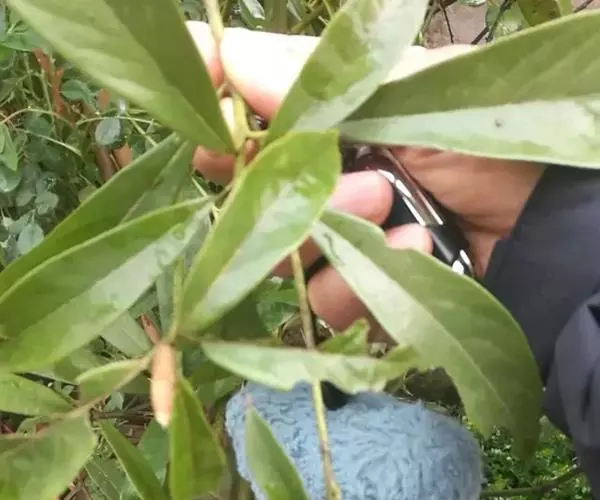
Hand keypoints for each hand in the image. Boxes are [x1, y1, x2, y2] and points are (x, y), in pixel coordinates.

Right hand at [188, 22, 543, 332]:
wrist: (546, 227)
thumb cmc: (484, 142)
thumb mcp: (405, 94)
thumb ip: (316, 77)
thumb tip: (225, 52)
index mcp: (331, 129)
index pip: (251, 127)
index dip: (222, 129)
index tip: (206, 132)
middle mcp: (327, 184)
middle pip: (257, 198)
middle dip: (288, 187)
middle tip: (344, 167)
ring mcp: (342, 241)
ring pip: (287, 253)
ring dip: (338, 229)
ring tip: (391, 206)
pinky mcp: (362, 292)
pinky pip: (328, 300)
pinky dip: (367, 280)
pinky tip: (416, 250)